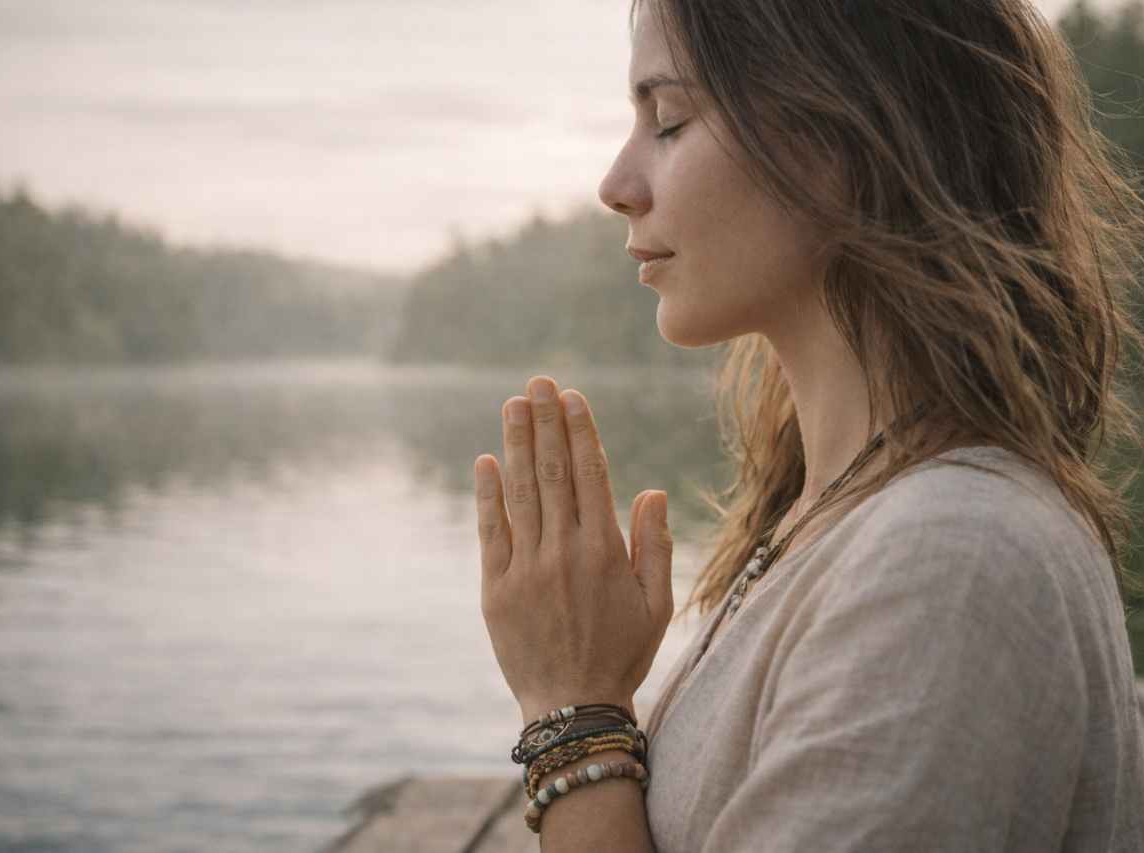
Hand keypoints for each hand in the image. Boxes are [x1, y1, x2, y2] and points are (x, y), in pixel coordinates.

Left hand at [474, 375, 673, 723]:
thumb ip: (655, 545)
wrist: (573, 708)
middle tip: (538, 382)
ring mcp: (526, 568)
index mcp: (606, 551)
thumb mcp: (657, 604)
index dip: (580, 431)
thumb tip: (651, 489)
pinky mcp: (495, 588)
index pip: (590, 474)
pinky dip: (487, 494)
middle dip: (546, 422)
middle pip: (552, 472)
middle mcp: (564, 551)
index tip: (572, 396)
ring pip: (520, 492)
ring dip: (516, 444)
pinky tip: (486, 461)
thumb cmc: (622, 654)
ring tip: (513, 405)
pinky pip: (490, 531)